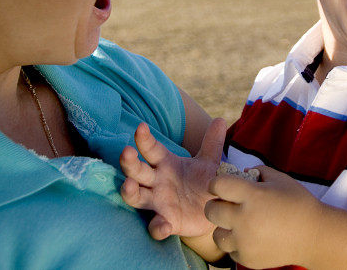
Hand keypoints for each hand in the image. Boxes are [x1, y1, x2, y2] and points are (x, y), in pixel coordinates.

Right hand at [120, 118, 226, 239]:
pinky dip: (158, 227)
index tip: (141, 127)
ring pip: (137, 197)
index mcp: (166, 163)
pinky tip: (162, 225)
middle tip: (126, 152)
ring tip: (129, 185)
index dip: (145, 139)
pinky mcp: (167, 223)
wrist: (212, 209)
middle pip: (137, 171)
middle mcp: (157, 182)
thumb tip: (220, 120)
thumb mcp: (209, 162)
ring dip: (130, 191)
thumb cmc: (202, 181)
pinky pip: (156, 227)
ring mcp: (159, 202)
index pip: (152, 149)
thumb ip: (212, 143)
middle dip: (130, 162)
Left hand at [205, 165, 322, 268]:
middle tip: (227, 204)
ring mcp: (245, 242)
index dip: (217, 183)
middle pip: (211, 210)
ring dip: (224, 227)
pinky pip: (230, 250)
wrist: (315, 236)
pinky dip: (237, 244)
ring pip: (217, 234)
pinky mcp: (248, 259)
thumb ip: (258, 171)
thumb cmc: (298, 203)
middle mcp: (245, 219)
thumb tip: (241, 173)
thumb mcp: (280, 178)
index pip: (218, 185)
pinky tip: (251, 237)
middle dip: (216, 204)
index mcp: (253, 195)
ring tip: (238, 223)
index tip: (223, 185)